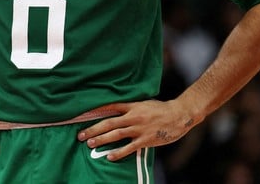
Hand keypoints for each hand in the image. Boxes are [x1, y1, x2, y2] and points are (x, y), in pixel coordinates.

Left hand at [76, 100, 195, 160]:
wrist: (179, 115)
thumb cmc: (160, 109)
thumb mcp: (143, 103)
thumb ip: (130, 107)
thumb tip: (115, 110)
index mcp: (132, 106)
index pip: (109, 107)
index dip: (95, 111)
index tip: (82, 116)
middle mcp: (133, 116)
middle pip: (108, 123)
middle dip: (93, 129)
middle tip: (81, 135)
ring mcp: (139, 128)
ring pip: (116, 134)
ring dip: (101, 140)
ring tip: (90, 144)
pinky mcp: (146, 139)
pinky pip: (129, 147)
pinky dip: (119, 152)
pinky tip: (109, 157)